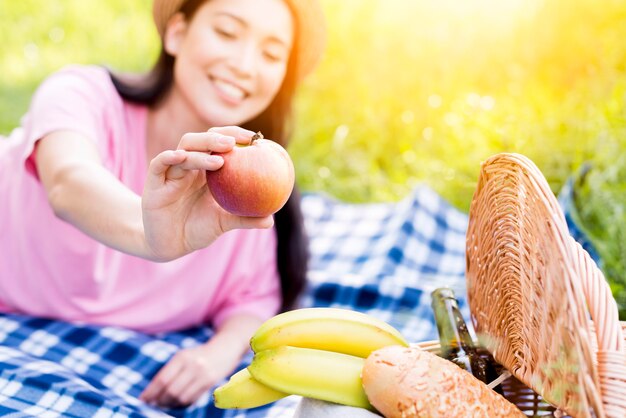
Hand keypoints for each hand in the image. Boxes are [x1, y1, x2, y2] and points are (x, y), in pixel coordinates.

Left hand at [139, 342, 240, 407]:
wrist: (224, 348)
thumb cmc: (199, 355)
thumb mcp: (184, 356)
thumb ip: (170, 371)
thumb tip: (152, 391)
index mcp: (182, 357)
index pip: (162, 379)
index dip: (151, 392)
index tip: (143, 399)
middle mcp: (192, 365)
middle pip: (171, 390)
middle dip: (160, 400)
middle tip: (155, 404)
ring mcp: (203, 374)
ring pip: (181, 397)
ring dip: (171, 404)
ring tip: (166, 403)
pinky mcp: (211, 382)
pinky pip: (193, 398)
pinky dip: (183, 403)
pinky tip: (179, 402)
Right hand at [142, 126, 273, 260]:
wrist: (170, 245)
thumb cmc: (197, 228)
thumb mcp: (222, 223)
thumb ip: (244, 219)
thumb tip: (270, 220)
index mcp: (206, 170)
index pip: (219, 143)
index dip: (235, 136)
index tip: (255, 138)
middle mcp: (189, 166)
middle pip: (201, 140)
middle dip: (217, 137)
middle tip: (234, 143)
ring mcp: (170, 172)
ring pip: (183, 151)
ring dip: (200, 152)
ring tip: (218, 159)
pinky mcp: (154, 183)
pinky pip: (158, 164)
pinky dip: (168, 157)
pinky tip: (180, 156)